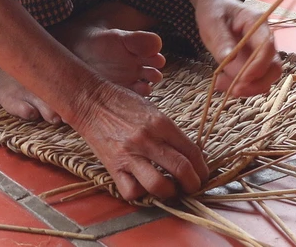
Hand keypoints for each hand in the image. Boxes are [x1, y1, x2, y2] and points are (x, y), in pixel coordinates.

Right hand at [68, 78, 208, 201]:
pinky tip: (145, 188)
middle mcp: (148, 139)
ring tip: (172, 191)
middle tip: (194, 187)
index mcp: (161, 123)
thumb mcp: (153, 111)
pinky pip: (131, 191)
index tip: (203, 175)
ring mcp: (130, 155)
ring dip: (170, 193)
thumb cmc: (124, 103)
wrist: (92, 101)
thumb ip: (170, 132)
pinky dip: (141, 194)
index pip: (192, 151)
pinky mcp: (113, 167)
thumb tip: (190, 154)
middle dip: (193, 184)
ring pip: (158, 185)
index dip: (203, 168)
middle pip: (181, 169)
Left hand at [194, 0, 282, 96]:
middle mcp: (264, 39)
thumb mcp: (212, 21)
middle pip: (274, 66)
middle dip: (257, 83)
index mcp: (257, 23)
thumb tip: (229, 60)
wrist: (215, 5)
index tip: (242, 79)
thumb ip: (221, 40)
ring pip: (266, 77)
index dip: (258, 66)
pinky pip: (254, 79)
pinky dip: (241, 86)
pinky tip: (222, 82)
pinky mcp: (253, 62)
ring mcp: (260, 52)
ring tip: (221, 84)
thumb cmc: (214, 9)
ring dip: (249, 88)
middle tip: (234, 90)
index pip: (267, 47)